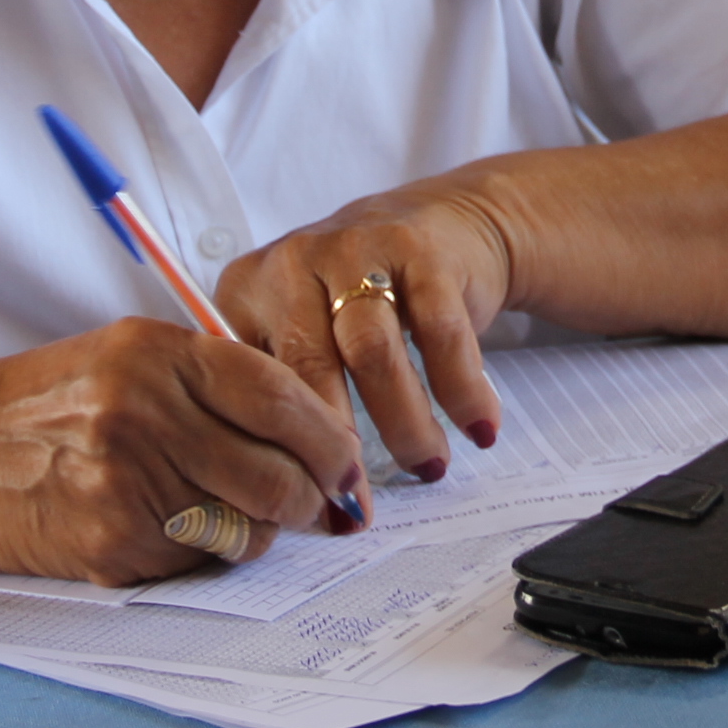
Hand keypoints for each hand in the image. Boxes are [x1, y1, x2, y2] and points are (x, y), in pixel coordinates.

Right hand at [0, 317, 366, 584]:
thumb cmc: (54, 401)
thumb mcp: (132, 354)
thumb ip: (219, 379)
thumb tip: (317, 434)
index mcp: (159, 355)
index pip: (283, 398)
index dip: (332, 440)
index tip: (351, 465)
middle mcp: (145, 416)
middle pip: (279, 474)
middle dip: (316, 499)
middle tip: (327, 507)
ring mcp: (127, 487)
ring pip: (250, 527)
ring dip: (264, 530)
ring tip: (244, 514)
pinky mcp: (112, 546)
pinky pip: (201, 561)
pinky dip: (210, 552)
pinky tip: (181, 528)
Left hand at [217, 181, 511, 488]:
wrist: (441, 222)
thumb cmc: (359, 300)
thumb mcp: (302, 329)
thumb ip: (287, 395)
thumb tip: (292, 499)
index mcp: (248, 292)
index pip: (250, 382)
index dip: (282, 451)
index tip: (313, 505)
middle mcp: (295, 263)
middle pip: (308, 366)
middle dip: (337, 447)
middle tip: (361, 501)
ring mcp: (359, 249)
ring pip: (373, 352)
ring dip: (404, 423)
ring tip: (429, 466)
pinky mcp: (422, 250)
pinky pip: (441, 333)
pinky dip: (462, 390)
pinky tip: (479, 428)